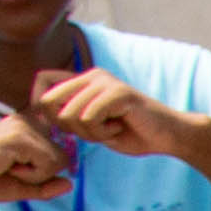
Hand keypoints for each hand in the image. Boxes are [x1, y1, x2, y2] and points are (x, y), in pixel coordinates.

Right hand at [0, 105, 71, 205]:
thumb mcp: (19, 187)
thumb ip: (44, 186)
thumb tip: (71, 184)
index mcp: (27, 127)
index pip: (60, 153)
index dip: (45, 171)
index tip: (17, 168)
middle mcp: (28, 120)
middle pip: (63, 157)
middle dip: (41, 175)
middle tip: (10, 170)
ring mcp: (25, 125)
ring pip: (59, 161)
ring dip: (35, 175)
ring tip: (7, 168)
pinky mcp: (22, 136)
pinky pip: (48, 164)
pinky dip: (31, 175)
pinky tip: (7, 167)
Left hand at [32, 68, 199, 162]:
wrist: (168, 135)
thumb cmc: (132, 133)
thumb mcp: (93, 126)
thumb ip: (71, 117)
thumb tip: (41, 115)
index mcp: (83, 80)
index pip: (41, 82)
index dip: (42, 108)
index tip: (63, 127)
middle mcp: (91, 75)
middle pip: (49, 103)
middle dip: (66, 127)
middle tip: (92, 131)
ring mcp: (104, 82)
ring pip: (70, 115)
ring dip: (89, 133)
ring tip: (111, 130)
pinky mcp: (117, 92)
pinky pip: (90, 119)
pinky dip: (102, 133)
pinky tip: (119, 128)